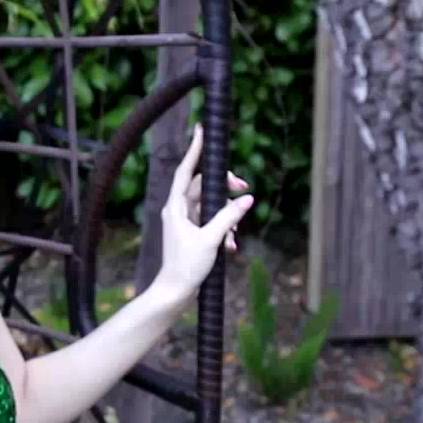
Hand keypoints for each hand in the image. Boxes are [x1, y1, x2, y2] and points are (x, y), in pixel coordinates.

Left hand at [152, 124, 253, 300]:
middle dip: (226, 188)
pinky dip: (224, 230)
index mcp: (176, 206)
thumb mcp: (211, 239)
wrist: (175, 292)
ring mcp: (185, 222)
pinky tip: (231, 247)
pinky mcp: (193, 233)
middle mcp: (178, 210)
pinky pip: (212, 222)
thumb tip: (247, 199)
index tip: (201, 130)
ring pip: (211, 206)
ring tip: (234, 235)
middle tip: (245, 189)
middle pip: (204, 186)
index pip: (186, 171)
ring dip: (228, 216)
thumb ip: (229, 217)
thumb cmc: (186, 266)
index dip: (195, 150)